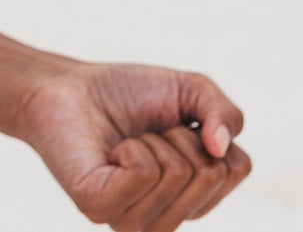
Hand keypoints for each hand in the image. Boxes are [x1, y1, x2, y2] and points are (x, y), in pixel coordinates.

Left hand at [9, 54, 250, 229]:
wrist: (66, 85)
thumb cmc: (126, 94)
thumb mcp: (189, 90)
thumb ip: (224, 113)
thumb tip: (222, 149)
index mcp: (193, 200)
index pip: (236, 168)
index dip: (208, 130)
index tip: (175, 124)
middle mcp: (167, 219)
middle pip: (210, 173)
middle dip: (179, 135)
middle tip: (145, 132)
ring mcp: (133, 221)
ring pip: (177, 173)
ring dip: (152, 140)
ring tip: (124, 143)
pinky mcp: (99, 209)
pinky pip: (142, 173)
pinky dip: (130, 147)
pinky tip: (109, 152)